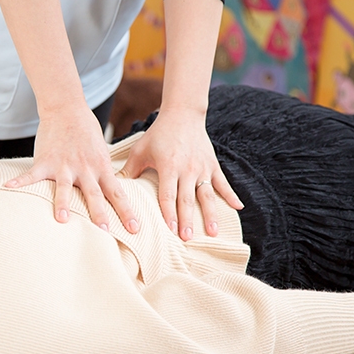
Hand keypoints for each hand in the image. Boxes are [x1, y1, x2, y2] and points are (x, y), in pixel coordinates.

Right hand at [5, 106, 138, 234]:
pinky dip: (20, 181)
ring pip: (65, 187)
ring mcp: (64, 165)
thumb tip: (114, 195)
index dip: (126, 211)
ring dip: (63, 203)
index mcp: (101, 168)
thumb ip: (104, 175)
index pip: (117, 193)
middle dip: (99, 213)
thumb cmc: (86, 133)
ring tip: (63, 219)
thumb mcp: (102, 154)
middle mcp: (85, 169)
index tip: (135, 229)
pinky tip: (8, 188)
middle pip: (94, 194)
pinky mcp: (46, 161)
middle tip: (104, 230)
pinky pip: (32, 174)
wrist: (67, 109)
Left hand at [116, 110, 242, 239]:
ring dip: (210, 214)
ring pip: (207, 195)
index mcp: (168, 166)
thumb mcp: (140, 150)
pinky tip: (239, 208)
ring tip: (213, 232)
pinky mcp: (212, 165)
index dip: (168, 212)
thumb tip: (114, 189)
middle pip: (187, 199)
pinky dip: (231, 195)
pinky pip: (223, 183)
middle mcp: (187, 169)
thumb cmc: (158, 134)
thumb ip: (129, 171)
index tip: (169, 230)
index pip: (168, 194)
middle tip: (187, 239)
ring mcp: (202, 168)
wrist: (183, 115)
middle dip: (187, 220)